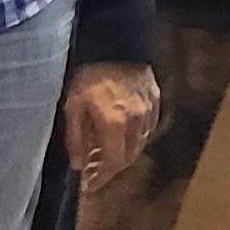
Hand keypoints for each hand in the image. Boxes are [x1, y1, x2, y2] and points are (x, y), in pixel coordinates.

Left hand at [63, 62, 159, 187]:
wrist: (114, 44)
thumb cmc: (88, 76)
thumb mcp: (73, 106)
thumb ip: (76, 138)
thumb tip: (78, 164)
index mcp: (114, 125)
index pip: (112, 162)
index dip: (100, 177)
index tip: (89, 185)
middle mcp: (136, 122)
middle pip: (128, 157)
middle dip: (112, 168)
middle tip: (97, 172)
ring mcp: (149, 110)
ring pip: (141, 143)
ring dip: (125, 153)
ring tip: (109, 154)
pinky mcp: (156, 99)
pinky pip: (149, 127)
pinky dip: (137, 137)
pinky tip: (125, 135)